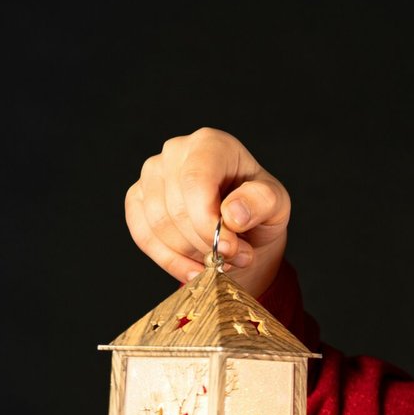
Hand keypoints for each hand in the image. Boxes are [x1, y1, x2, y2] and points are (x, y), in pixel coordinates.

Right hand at [124, 127, 291, 298]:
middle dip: (206, 243)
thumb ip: (261, 203)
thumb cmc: (257, 206)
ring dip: (191, 254)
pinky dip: (170, 261)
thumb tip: (232, 214)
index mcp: (211, 144)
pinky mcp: (137, 198)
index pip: (195, 181)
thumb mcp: (276, 203)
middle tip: (234, 257)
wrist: (242, 223)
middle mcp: (175, 151)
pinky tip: (195, 271)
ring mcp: (152, 174)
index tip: (229, 248)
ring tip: (220, 260)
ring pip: (158, 226)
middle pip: (176, 209)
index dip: (207, 221)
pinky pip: (143, 236)